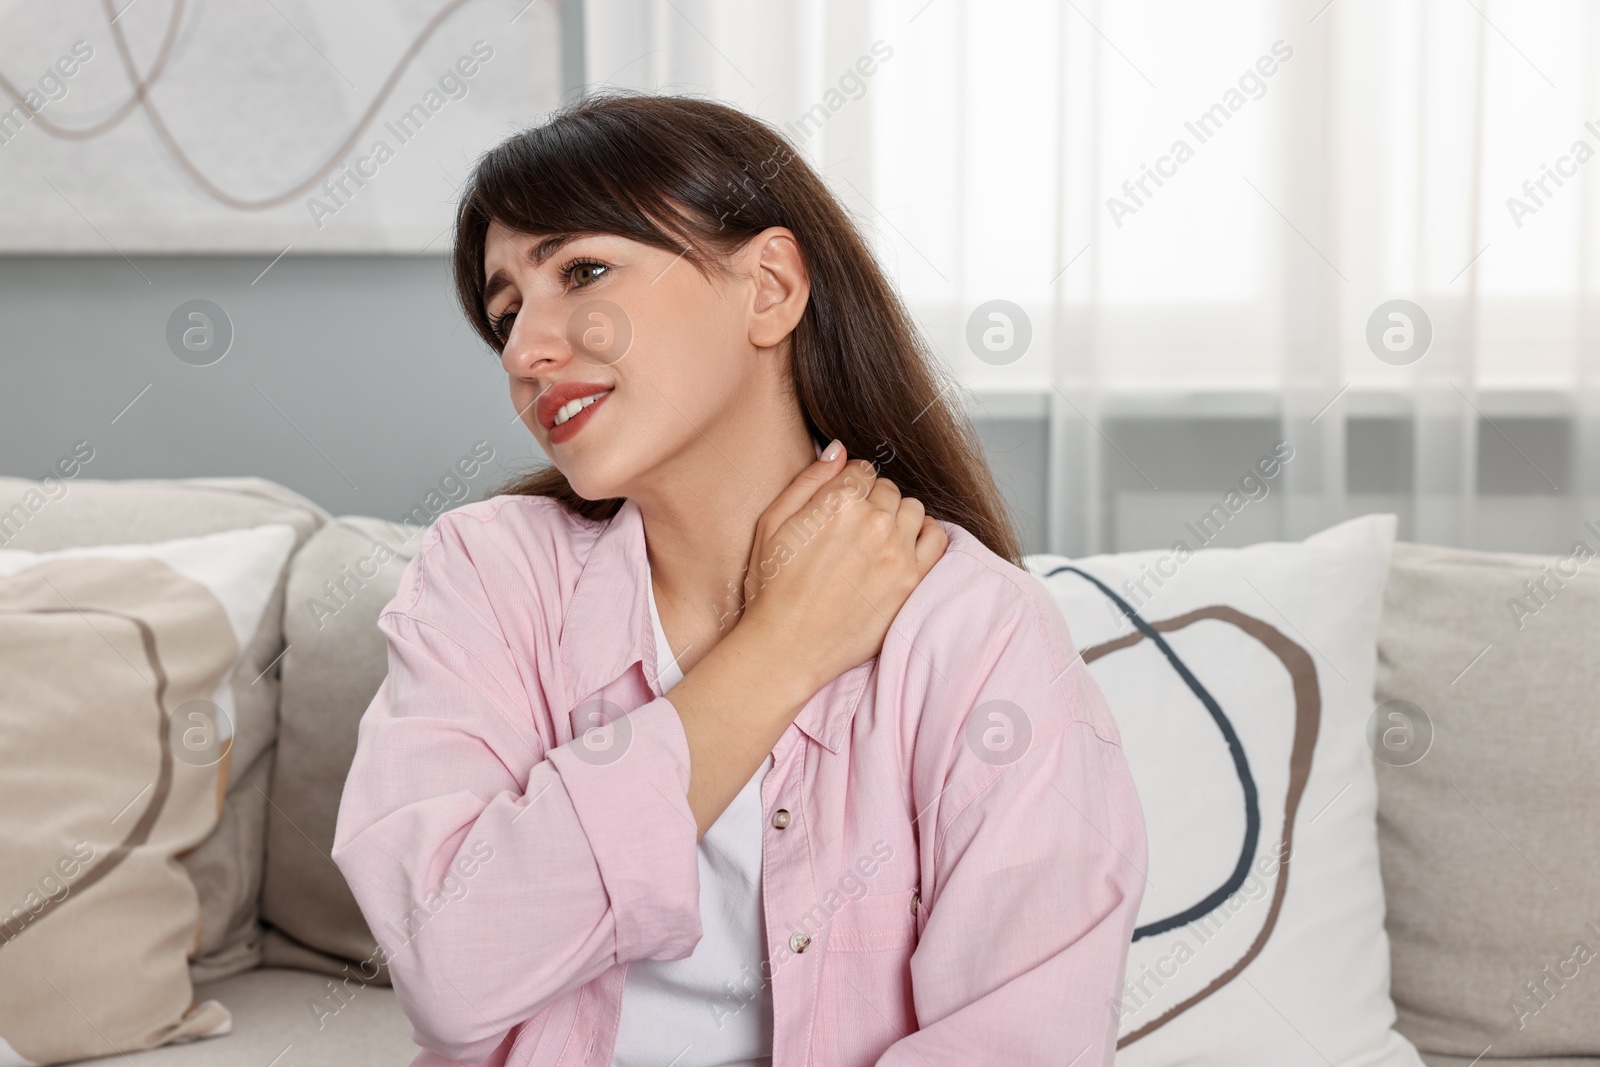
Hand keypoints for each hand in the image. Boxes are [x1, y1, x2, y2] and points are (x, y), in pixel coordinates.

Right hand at [735, 442, 948, 697]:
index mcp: (837, 502)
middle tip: (853, 530)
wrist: (787, 646)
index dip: (850, 486)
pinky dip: (925, 536)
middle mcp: (873, 521)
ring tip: (877, 540)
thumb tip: (838, 450)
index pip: (862, 470)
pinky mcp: (911, 581)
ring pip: (913, 510)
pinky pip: (937, 539)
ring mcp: (897, 551)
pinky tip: (905, 547)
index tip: (842, 505)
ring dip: (898, 518)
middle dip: (873, 501)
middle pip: (888, 489)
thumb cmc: (772, 587)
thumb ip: (808, 480)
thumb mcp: (772, 523)